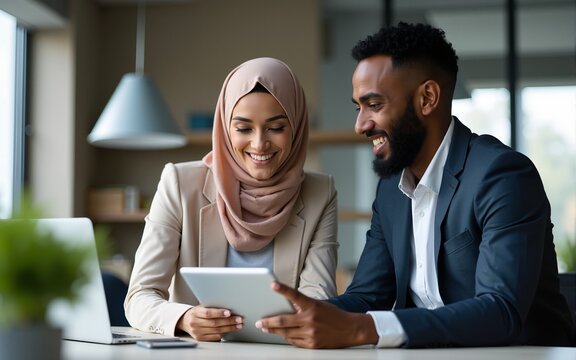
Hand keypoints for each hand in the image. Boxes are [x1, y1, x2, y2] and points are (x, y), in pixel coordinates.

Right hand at [176, 306, 242, 340]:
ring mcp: (197, 332)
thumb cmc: (198, 312)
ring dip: (230, 328)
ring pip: (216, 331)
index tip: (229, 312)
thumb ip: (212, 306)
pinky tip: (230, 330)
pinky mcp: (200, 338)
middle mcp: (195, 323)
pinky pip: (215, 337)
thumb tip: (229, 306)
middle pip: (214, 323)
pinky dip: (224, 333)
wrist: (186, 321)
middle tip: (239, 319)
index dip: (219, 313)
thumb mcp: (202, 306)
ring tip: (238, 325)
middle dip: (229, 321)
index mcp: (195, 313)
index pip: (208, 313)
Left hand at [255, 282, 377, 348]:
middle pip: (283, 321)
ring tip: (266, 328)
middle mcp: (310, 320)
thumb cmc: (334, 315)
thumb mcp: (319, 305)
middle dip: (268, 322)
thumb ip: (303, 307)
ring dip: (274, 331)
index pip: (295, 295)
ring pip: (286, 333)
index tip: (272, 285)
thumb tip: (286, 309)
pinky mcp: (312, 345)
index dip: (283, 289)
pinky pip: (294, 342)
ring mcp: (311, 334)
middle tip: (259, 323)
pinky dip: (287, 338)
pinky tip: (282, 335)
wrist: (351, 329)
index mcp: (312, 306)